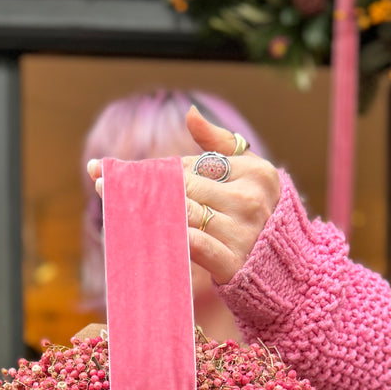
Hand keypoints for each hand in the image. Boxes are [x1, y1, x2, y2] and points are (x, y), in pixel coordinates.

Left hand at [87, 105, 280, 285]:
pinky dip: (164, 236)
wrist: (290, 276)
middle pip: (181, 187)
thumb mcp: (252, 177)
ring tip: (110, 204)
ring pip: (180, 212)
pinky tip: (137, 233)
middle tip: (100, 183)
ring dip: (143, 209)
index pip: (191, 166)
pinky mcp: (232, 261)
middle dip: (139, 185)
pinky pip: (190, 243)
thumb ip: (221, 145)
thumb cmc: (264, 221)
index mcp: (256, 172)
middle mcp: (250, 199)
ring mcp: (242, 232)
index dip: (151, 168)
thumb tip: (190, 113)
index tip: (111, 168)